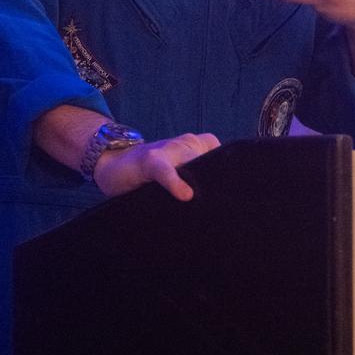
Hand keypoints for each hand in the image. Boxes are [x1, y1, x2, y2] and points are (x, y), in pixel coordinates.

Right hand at [33, 105, 219, 200]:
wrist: (112, 163)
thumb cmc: (149, 175)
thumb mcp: (178, 174)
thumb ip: (197, 183)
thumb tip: (220, 209)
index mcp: (195, 148)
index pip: (222, 153)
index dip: (231, 172)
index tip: (242, 190)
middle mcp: (186, 145)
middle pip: (212, 160)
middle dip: (221, 180)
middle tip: (233, 204)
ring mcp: (168, 150)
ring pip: (193, 161)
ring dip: (201, 180)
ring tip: (209, 202)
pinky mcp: (150, 160)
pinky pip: (165, 170)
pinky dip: (175, 182)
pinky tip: (184, 195)